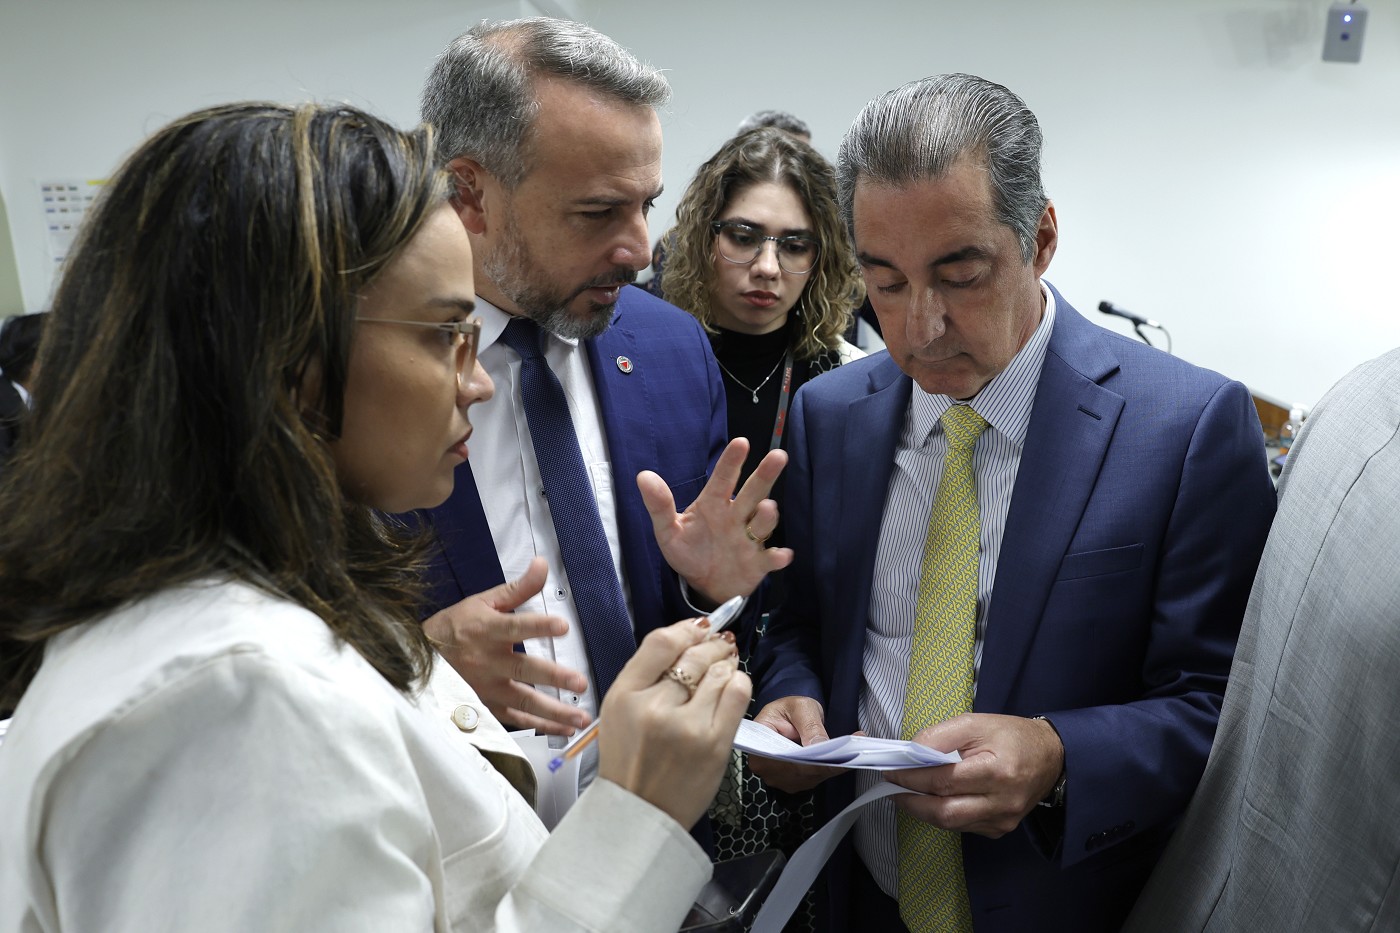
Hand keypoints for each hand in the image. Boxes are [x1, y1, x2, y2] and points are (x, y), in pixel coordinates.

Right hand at [423, 557, 589, 736]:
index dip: (539, 626)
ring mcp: (487, 688)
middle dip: (554, 678)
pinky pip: (516, 719)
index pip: (516, 627)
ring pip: (523, 702)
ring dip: (554, 712)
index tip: (562, 626)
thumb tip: (543, 564)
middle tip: (580, 683)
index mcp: (488, 631)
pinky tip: (563, 729)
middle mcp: (488, 662)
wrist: (421, 658)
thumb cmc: (456, 627)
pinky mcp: (487, 707)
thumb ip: (518, 588)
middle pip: (524, 670)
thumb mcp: (484, 602)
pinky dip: (540, 726)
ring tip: (581, 717)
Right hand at [598, 620, 751, 828]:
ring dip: (726, 664)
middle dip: (711, 644)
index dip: (686, 629)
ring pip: (720, 671)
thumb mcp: (618, 710)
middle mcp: (654, 707)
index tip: (699, 629)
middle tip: (719, 644)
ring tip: (724, 667)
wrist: (640, 811)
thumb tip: (687, 638)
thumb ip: (645, 674)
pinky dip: (738, 683)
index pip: (661, 643)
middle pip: (694, 655)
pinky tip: (732, 686)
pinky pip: (737, 694)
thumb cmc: (630, 759)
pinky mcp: (714, 744)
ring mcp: (687, 727)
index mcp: (624, 695)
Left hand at [637, 437, 793, 604]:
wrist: (705, 585)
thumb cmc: (689, 551)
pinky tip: (782, 556)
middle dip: (765, 475)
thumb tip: (643, 476)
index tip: (740, 442)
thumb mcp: (668, 531)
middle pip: (753, 492)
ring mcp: (749, 539)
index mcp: (714, 504)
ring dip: (767, 516)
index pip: (723, 478)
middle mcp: (736, 516)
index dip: (731, 461)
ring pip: (763, 522)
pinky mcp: (758, 563)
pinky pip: (771, 558)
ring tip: (766, 508)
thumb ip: (659, 505)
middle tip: (778, 456)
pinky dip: (777, 557)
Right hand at [747, 696, 844, 792]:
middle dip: (825, 764)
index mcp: (758, 747)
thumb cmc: (789, 709)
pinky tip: (841, 757)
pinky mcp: (794, 780)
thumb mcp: (800, 707)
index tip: (830, 757)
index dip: (807, 761)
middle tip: (849, 752)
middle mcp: (765, 767)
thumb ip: (809, 724)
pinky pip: (814, 778)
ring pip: (809, 778)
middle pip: (798, 773)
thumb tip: (819, 745)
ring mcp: (779, 777)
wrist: (789, 716)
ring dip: (830, 767)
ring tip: (850, 751)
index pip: (783, 760)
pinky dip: (830, 768)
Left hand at [886, 713, 1064, 837]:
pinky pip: (963, 827)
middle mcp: (1003, 801)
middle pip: (945, 812)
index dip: (912, 778)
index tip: (891, 771)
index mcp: (997, 771)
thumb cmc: (1011, 736)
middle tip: (892, 788)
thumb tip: (911, 751)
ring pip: (952, 824)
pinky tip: (934, 801)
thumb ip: (941, 735)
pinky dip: (943, 815)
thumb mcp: (976, 722)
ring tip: (906, 793)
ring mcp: (1003, 820)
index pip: (944, 781)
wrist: (1051, 757)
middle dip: (912, 801)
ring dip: (924, 810)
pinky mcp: (1001, 829)